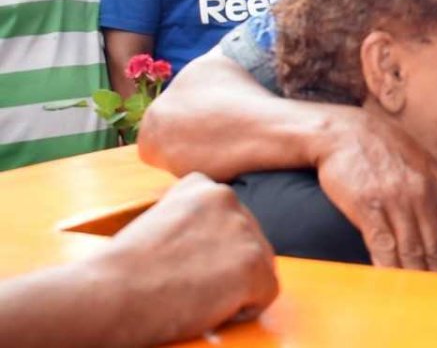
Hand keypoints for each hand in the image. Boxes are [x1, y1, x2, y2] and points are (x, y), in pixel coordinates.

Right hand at [99, 173, 277, 344]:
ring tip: (195, 293)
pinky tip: (209, 307)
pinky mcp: (254, 266)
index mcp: (204, 186)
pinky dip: (242, 309)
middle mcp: (230, 200)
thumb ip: (194, 220)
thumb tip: (217, 242)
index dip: (210, 248)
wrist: (110, 293)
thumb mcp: (160, 219)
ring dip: (235, 287)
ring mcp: (245, 231)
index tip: (181, 260)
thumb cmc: (124, 268)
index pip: (229, 220)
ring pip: (260, 267)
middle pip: (249, 241)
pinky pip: (265, 295)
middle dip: (228, 266)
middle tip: (188, 282)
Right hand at [314, 109, 436, 271]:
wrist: (341, 131)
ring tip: (420, 298)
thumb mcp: (417, 160)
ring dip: (417, 278)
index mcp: (435, 183)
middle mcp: (420, 193)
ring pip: (412, 250)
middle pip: (435, 246)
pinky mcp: (368, 206)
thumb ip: (432, 189)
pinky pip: (383, 246)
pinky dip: (389, 268)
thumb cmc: (377, 147)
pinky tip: (392, 283)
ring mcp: (395, 200)